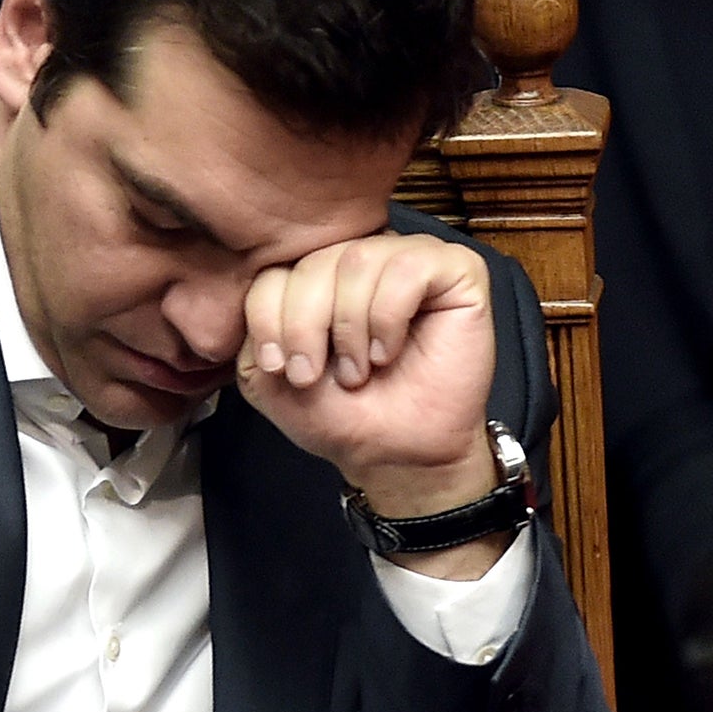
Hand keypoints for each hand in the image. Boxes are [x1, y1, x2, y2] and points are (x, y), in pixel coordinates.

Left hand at [238, 231, 500, 514]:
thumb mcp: (269, 375)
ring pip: (360, 260)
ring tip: (358, 370)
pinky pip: (410, 267)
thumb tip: (264, 283)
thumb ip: (256, 323)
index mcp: (320, 274)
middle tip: (314, 375)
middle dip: (305, 326)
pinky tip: (388, 351)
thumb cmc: (341, 414)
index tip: (280, 369)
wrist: (395, 454)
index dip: (270, 319)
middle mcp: (364, 257)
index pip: (276, 267)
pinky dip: (389, 316)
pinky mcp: (457, 271)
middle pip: (315, 262)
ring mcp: (411, 259)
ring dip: (350, 327)